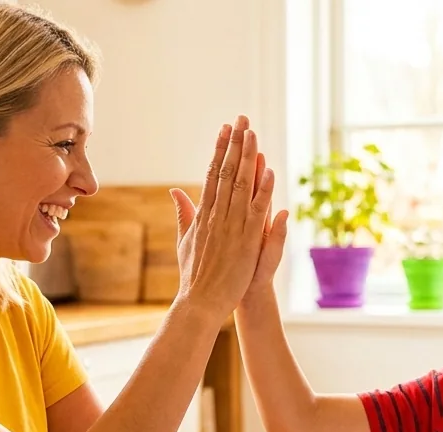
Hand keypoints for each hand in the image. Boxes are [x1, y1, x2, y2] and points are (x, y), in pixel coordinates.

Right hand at [170, 114, 281, 318]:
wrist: (199, 302)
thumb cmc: (193, 275)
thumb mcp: (184, 240)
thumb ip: (183, 213)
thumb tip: (175, 191)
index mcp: (202, 214)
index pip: (212, 174)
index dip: (220, 150)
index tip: (225, 129)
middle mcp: (216, 215)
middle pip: (227, 172)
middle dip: (234, 144)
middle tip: (241, 119)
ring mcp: (231, 226)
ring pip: (241, 185)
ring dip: (248, 157)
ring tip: (253, 133)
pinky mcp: (245, 240)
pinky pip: (256, 210)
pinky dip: (262, 190)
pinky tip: (268, 170)